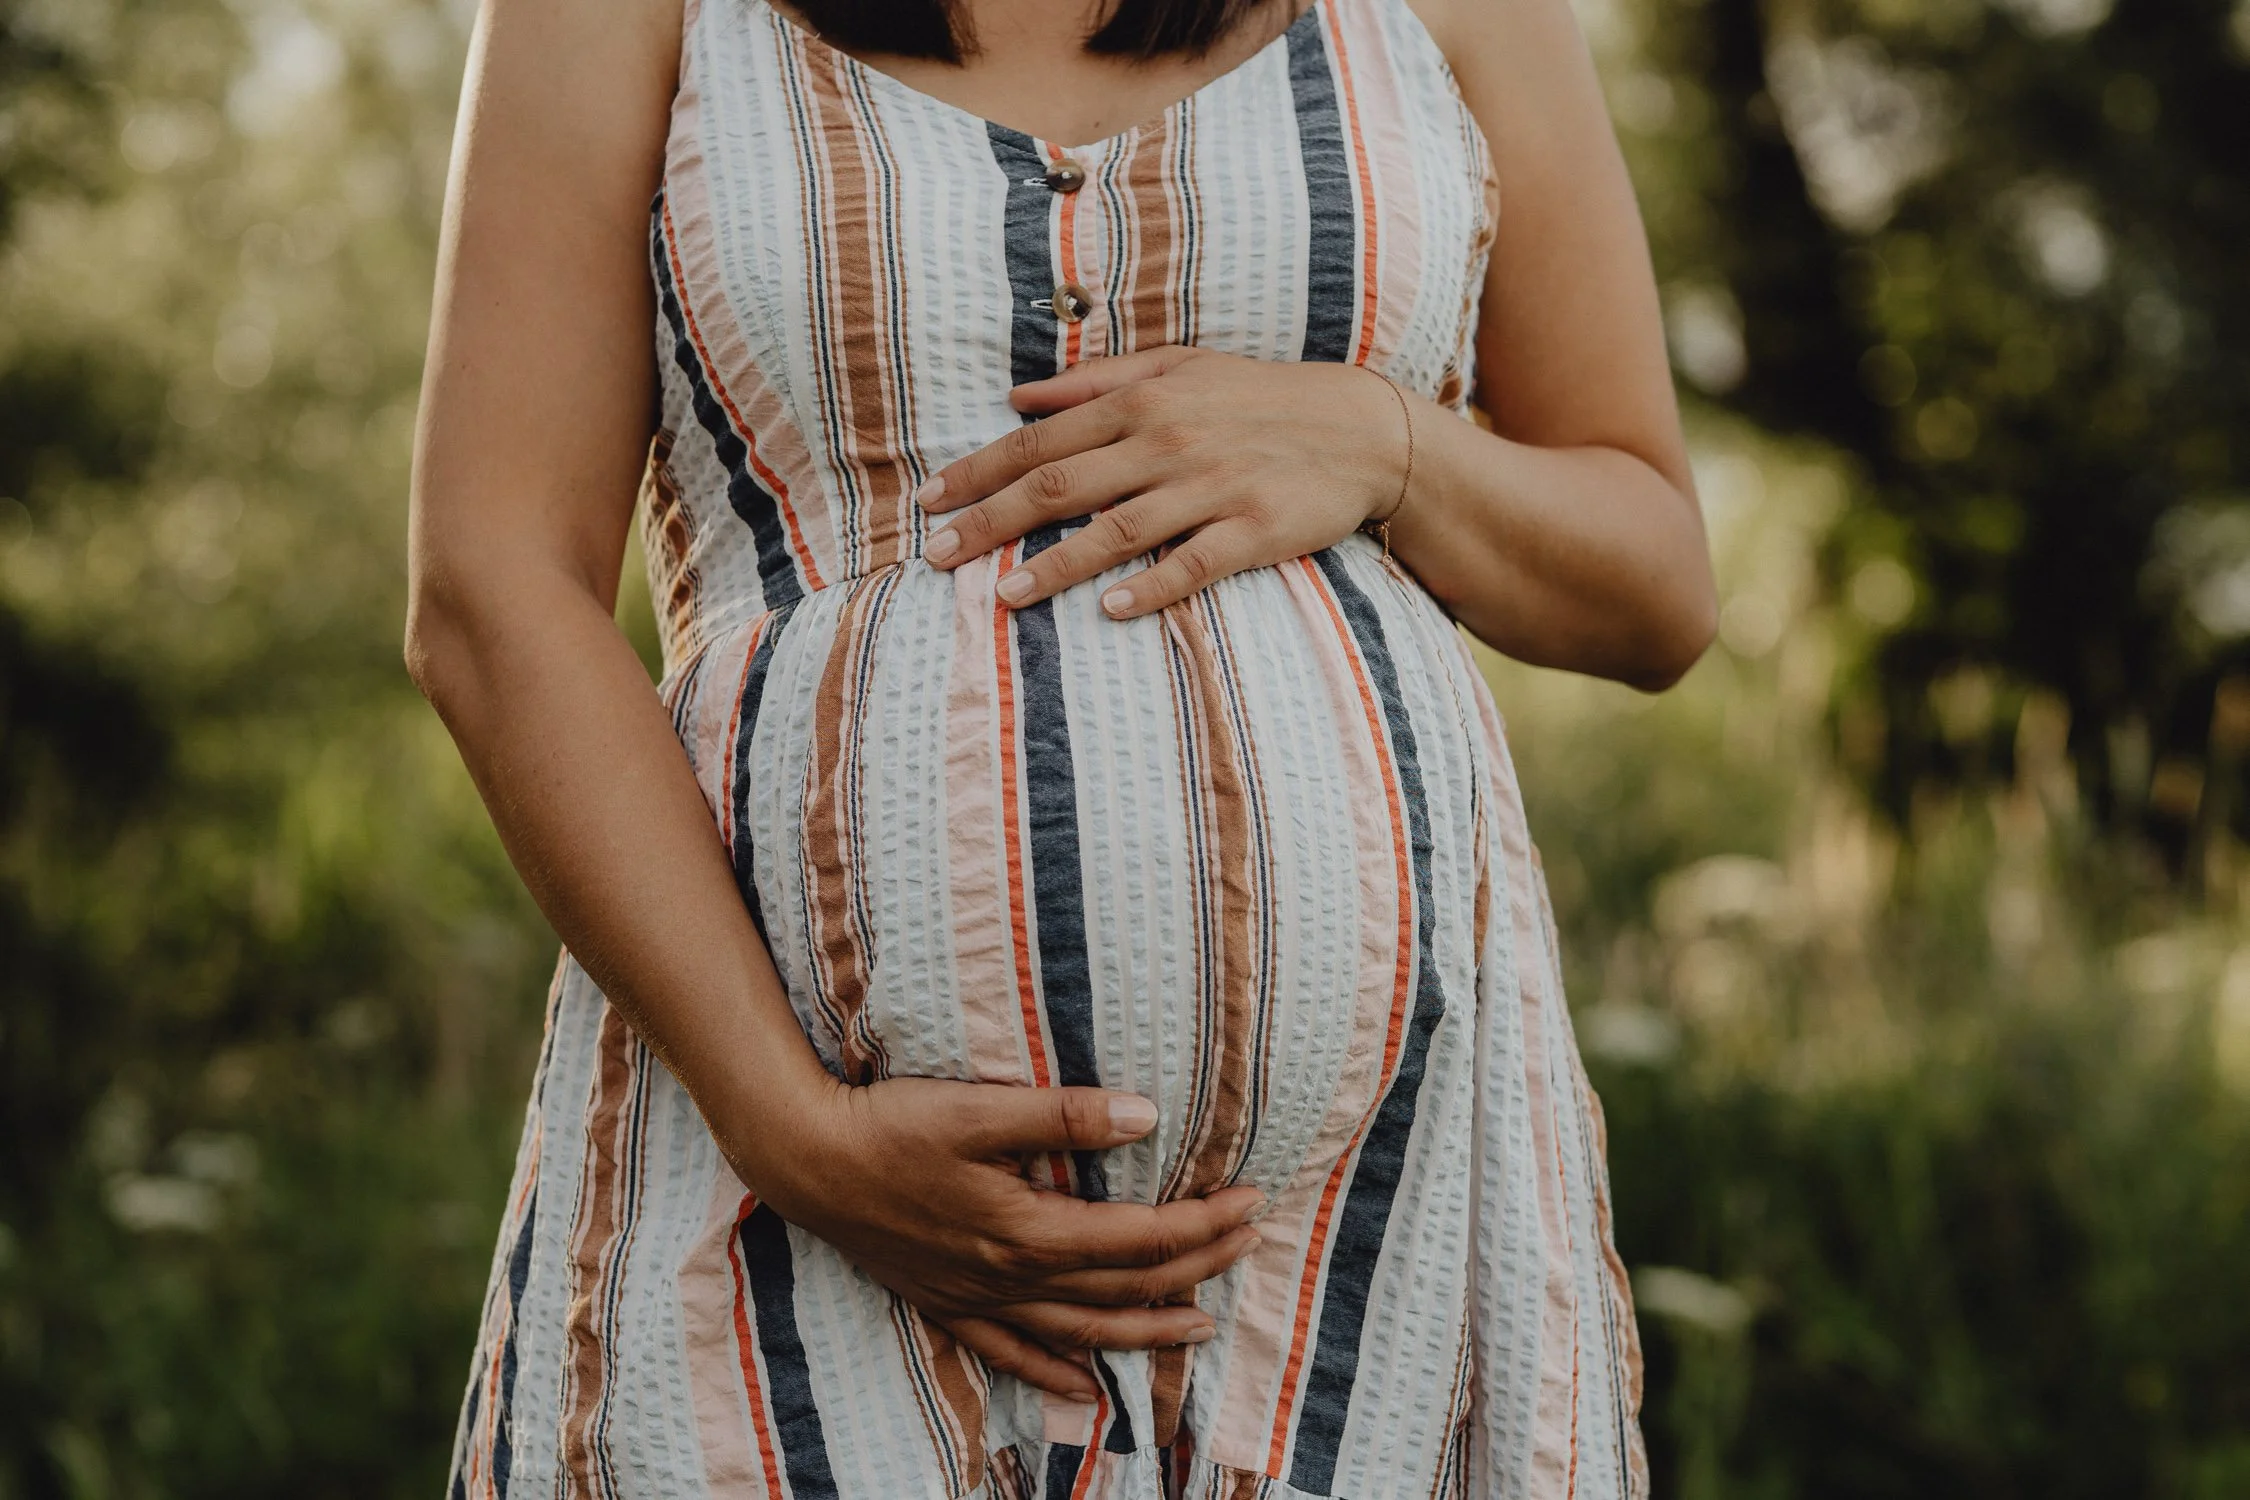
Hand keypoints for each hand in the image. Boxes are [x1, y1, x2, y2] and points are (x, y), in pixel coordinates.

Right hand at [723, 1074, 1264, 1400]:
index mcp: (1028, 1231)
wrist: (804, 1162)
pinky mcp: (946, 1304)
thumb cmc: (889, 1126)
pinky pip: (1012, 1354)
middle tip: (1249, 1243)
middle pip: (1123, 1286)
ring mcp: (977, 1300)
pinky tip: (1083, 1386)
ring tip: (1199, 1327)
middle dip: (1195, 1268)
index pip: (1139, 1239)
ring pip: (1080, 1331)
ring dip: (1146, 1330)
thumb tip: (1147, 1118)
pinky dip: (1054, 1371)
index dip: (1202, 1224)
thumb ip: (1064, 1116)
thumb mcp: (976, 1109)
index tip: (1250, 1202)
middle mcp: (1010, 1279)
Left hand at [916, 346, 1409, 616]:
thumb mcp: (1178, 368)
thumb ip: (1094, 381)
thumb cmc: (1259, 398)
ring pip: (1115, 530)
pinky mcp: (1252, 529)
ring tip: (1003, 596)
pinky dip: (1151, 586)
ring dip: (1054, 565)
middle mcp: (1166, 442)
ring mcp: (1209, 488)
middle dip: (990, 522)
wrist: (1362, 428)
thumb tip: (1017, 394)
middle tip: (937, 555)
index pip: (1040, 441)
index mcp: (1141, 401)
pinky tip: (1112, 611)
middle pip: (1060, 486)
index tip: (931, 501)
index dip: (979, 472)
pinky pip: (1192, 563)